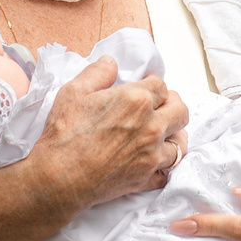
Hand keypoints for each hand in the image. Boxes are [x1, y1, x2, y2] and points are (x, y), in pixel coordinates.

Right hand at [23, 58, 188, 208]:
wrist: (59, 178)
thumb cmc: (64, 133)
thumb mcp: (74, 92)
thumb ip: (98, 72)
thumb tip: (111, 62)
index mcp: (137, 100)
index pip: (161, 86)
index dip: (152, 86)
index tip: (145, 89)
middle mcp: (152, 126)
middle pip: (180, 111)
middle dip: (172, 106)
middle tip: (160, 108)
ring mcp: (152, 155)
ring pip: (180, 143)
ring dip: (173, 136)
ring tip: (163, 134)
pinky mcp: (147, 178)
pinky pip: (168, 172)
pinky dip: (164, 167)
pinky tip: (154, 161)